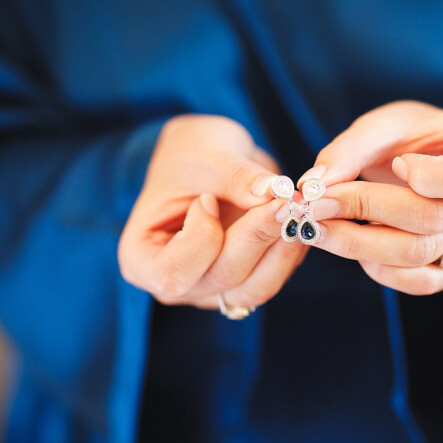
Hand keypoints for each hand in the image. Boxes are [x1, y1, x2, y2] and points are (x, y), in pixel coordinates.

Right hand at [119, 115, 306, 309]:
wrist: (207, 157)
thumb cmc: (190, 153)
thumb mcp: (206, 154)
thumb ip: (238, 176)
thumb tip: (277, 193)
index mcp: (141, 258)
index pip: (174, 273)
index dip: (202, 240)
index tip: (208, 200)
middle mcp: (174, 284)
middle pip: (223, 276)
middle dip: (258, 236)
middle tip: (286, 200)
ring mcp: (210, 288)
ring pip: (255, 288)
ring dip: (283, 249)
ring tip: (298, 209)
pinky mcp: (243, 282)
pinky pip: (272, 278)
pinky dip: (291, 252)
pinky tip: (301, 220)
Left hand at [298, 101, 442, 294]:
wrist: (433, 155)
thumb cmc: (415, 133)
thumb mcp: (386, 124)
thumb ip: (349, 149)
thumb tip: (313, 184)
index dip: (430, 177)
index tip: (394, 164)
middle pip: (434, 221)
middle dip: (365, 212)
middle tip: (315, 206)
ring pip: (422, 256)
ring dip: (361, 245)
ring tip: (320, 227)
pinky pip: (423, 282)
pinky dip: (381, 269)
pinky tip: (354, 246)